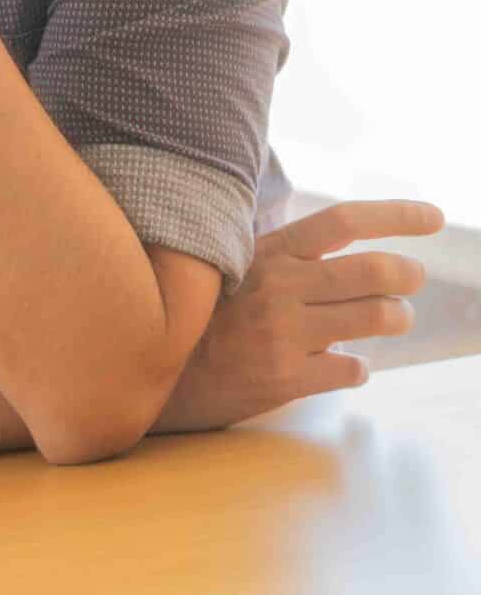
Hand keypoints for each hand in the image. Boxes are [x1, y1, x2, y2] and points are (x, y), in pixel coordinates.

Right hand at [155, 199, 445, 432]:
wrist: (159, 374)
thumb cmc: (211, 316)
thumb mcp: (239, 268)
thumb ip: (290, 255)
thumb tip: (358, 247)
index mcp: (268, 254)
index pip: (344, 222)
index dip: (396, 216)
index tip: (434, 217)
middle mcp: (278, 288)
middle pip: (377, 271)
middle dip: (409, 275)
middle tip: (410, 281)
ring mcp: (282, 335)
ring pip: (379, 317)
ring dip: (396, 318)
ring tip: (387, 320)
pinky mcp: (285, 379)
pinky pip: (353, 369)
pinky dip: (356, 368)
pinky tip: (339, 366)